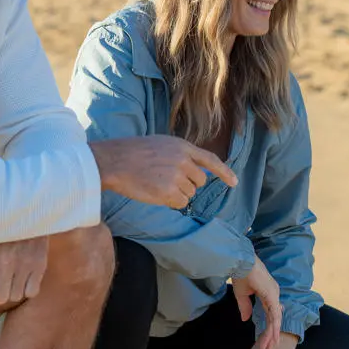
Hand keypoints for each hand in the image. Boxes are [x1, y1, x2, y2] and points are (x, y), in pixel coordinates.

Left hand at [0, 237, 48, 303]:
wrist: (25, 209)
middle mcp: (6, 261)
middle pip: (0, 298)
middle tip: (0, 281)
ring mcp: (25, 263)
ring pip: (16, 296)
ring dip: (13, 290)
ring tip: (13, 277)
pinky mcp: (40, 263)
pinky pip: (32, 292)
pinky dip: (28, 288)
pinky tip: (25, 277)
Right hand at [89, 135, 237, 207]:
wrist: (114, 161)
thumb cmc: (133, 153)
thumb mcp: (161, 144)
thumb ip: (180, 154)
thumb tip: (195, 171)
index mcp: (182, 146)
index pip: (210, 160)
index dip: (224, 172)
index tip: (234, 182)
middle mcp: (183, 160)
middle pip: (199, 182)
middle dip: (188, 185)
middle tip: (167, 181)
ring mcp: (176, 176)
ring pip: (189, 194)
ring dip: (177, 194)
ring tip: (156, 184)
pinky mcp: (168, 192)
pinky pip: (180, 204)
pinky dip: (171, 202)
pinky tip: (156, 193)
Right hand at [231, 256, 280, 348]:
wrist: (241, 263)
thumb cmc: (241, 274)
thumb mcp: (241, 295)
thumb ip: (245, 307)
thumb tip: (246, 319)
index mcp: (268, 292)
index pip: (270, 312)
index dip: (271, 324)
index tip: (270, 336)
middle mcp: (274, 294)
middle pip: (274, 318)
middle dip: (271, 333)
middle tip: (268, 347)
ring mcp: (274, 295)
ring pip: (275, 319)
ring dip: (272, 334)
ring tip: (269, 347)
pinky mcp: (272, 297)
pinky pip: (274, 316)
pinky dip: (274, 328)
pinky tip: (273, 337)